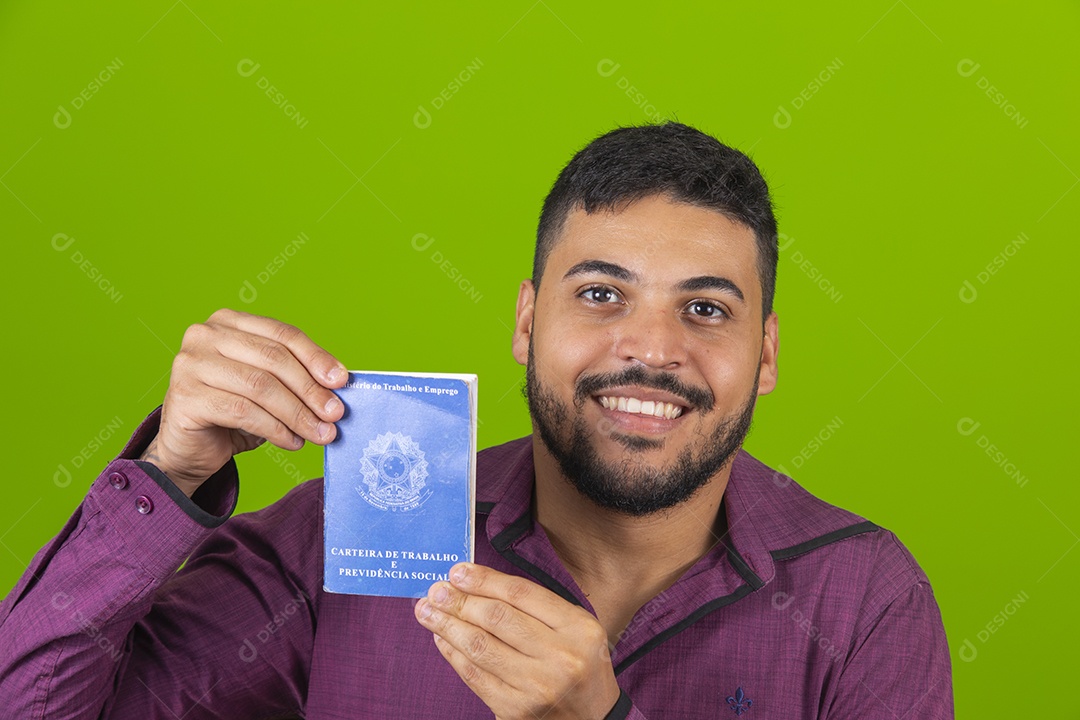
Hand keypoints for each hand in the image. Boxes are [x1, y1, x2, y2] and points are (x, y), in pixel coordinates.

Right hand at [140, 308, 347, 496]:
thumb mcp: (267, 387)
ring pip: (260, 386)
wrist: (188, 449)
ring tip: (320, 433)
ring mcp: (190, 363)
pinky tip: (292, 442)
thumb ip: (296, 377)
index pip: (282, 334)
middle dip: (310, 389)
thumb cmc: (232, 415)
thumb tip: (339, 383)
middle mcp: (205, 334)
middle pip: (273, 359)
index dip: (316, 357)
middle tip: (335, 414)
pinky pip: (243, 411)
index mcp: (228, 322)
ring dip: (297, 414)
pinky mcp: (185, 396)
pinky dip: (275, 429)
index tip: (342, 381)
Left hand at [414, 562, 621, 719]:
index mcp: (578, 628)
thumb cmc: (580, 666)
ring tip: (428, 611)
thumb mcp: (575, 629)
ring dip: (447, 625)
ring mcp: (537, 687)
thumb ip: (536, 607)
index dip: (484, 580)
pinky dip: (453, 654)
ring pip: (480, 646)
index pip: (521, 594)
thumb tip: (478, 584)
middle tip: (436, 590)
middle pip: (497, 618)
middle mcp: (561, 656)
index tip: (458, 571)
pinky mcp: (515, 710)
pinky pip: (475, 676)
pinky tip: (442, 639)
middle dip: (459, 600)